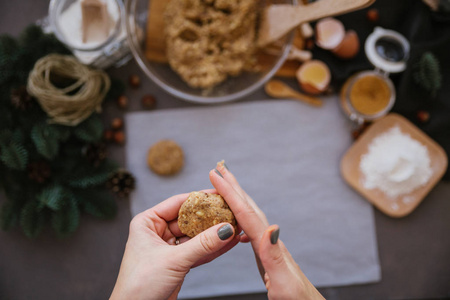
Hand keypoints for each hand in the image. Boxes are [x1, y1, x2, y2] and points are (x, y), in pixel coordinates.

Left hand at [110, 191, 239, 299]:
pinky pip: (198, 251)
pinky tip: (229, 242)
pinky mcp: (177, 263)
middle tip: (231, 211)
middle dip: (211, 217)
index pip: (178, 203)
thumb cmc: (140, 285)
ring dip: (214, 234)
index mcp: (147, 222)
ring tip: (235, 226)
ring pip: (196, 236)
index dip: (200, 198)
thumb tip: (225, 229)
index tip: (219, 194)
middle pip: (190, 219)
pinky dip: (212, 248)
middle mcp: (157, 232)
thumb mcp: (173, 260)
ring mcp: (168, 248)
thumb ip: (202, 244)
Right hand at [210, 163, 323, 299]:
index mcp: (268, 245)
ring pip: (249, 216)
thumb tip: (271, 226)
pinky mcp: (267, 255)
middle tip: (219, 168)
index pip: (245, 213)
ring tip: (225, 189)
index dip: (230, 193)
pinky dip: (240, 220)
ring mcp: (268, 246)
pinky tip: (236, 225)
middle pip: (248, 207)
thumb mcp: (283, 281)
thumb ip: (274, 255)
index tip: (215, 175)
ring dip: (236, 199)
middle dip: (233, 186)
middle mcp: (269, 240)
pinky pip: (249, 230)